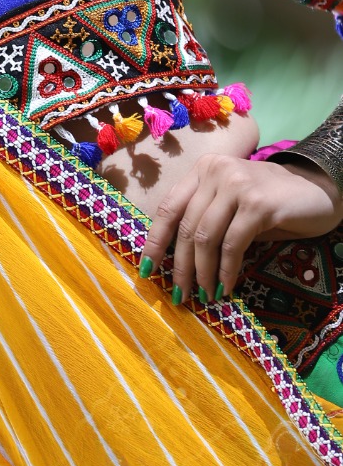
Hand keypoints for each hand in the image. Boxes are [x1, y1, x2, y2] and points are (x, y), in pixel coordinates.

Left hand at [139, 153, 342, 303]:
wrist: (318, 189)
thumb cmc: (271, 202)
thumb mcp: (231, 204)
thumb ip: (206, 220)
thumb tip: (177, 261)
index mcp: (202, 170)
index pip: (168, 207)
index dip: (155, 241)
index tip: (147, 270)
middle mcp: (215, 171)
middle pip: (186, 226)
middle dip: (180, 265)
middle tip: (180, 294)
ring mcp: (236, 185)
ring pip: (205, 237)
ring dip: (202, 272)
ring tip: (204, 295)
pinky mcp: (258, 204)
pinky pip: (233, 244)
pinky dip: (226, 270)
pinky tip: (226, 286)